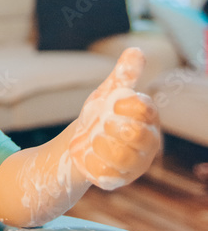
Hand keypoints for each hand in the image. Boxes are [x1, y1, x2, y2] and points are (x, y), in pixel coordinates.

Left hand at [69, 47, 159, 189]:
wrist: (82, 140)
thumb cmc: (101, 113)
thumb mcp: (109, 92)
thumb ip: (124, 74)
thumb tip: (136, 50)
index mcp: (149, 118)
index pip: (145, 109)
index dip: (126, 104)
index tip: (111, 103)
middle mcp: (148, 143)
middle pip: (137, 135)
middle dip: (113, 126)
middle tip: (100, 124)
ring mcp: (136, 165)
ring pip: (123, 158)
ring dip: (101, 145)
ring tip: (92, 139)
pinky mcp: (120, 180)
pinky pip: (107, 174)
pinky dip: (92, 163)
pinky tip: (87, 155)